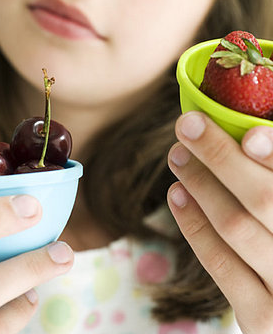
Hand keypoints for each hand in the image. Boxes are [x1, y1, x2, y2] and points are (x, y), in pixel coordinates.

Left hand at [167, 111, 272, 333]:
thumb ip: (268, 173)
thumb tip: (250, 135)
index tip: (246, 132)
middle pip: (263, 199)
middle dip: (222, 158)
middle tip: (188, 126)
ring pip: (237, 226)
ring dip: (201, 185)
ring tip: (178, 155)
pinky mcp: (263, 318)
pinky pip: (221, 265)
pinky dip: (194, 226)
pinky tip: (176, 194)